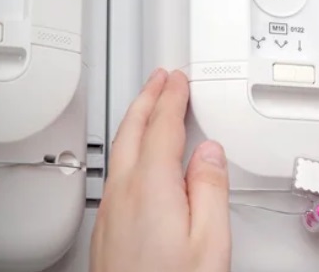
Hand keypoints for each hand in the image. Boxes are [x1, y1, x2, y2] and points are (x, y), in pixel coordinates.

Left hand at [90, 70, 230, 271]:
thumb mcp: (210, 239)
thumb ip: (210, 188)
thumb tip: (208, 152)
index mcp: (152, 188)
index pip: (160, 128)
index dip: (170, 98)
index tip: (177, 80)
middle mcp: (124, 194)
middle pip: (132, 131)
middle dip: (147, 99)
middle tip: (160, 79)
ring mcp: (111, 211)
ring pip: (121, 150)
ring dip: (137, 121)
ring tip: (151, 105)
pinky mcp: (108, 228)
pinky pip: (118, 172)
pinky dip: (131, 148)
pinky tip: (140, 154)